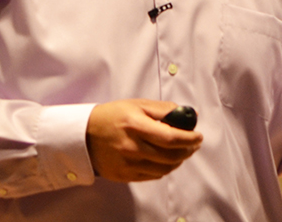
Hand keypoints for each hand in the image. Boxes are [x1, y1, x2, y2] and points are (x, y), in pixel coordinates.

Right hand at [86, 99, 202, 181]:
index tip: (198, 136)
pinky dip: (164, 168)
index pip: (171, 137)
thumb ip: (162, 109)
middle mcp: (132, 147)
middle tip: (193, 144)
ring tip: (181, 152)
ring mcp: (128, 164)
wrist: (84, 135)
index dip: (189, 139)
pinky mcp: (125, 175)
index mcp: (135, 125)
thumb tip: (187, 114)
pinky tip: (165, 160)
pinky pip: (153, 176)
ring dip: (178, 161)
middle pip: (171, 156)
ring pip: (165, 169)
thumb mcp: (136, 105)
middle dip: (188, 150)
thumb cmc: (112, 117)